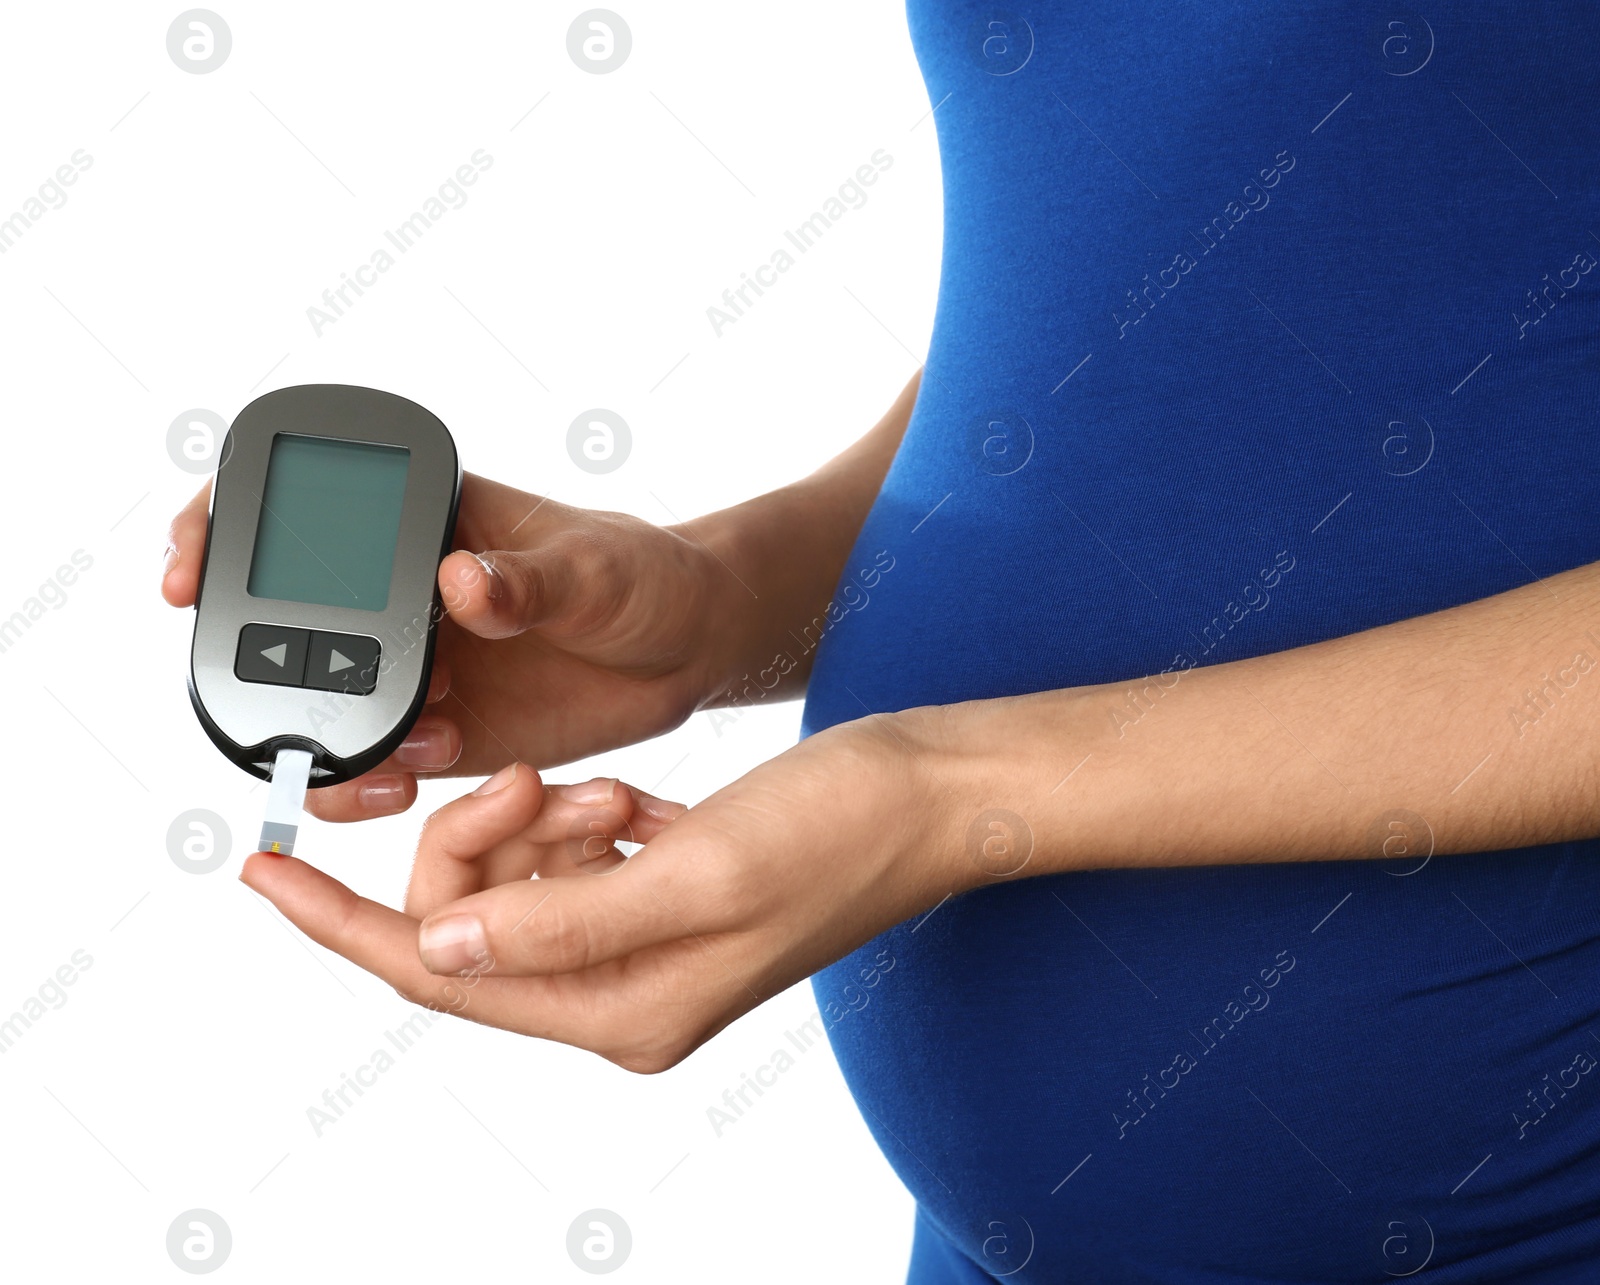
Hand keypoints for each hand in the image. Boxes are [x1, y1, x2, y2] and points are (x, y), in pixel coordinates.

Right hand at [163, 473, 744, 821]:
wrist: (692, 652)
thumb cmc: (646, 578)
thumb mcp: (596, 568)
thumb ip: (531, 579)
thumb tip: (465, 581)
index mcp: (423, 526)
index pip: (297, 510)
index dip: (221, 529)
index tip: (195, 567)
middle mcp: (401, 600)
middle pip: (282, 621)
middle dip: (261, 658)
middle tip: (304, 688)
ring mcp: (417, 671)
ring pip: (318, 706)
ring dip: (329, 733)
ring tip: (418, 737)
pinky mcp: (445, 737)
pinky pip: (376, 766)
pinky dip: (372, 781)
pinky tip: (418, 777)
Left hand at [238, 715, 953, 1070]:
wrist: (929, 792)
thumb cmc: (839, 831)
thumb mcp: (692, 873)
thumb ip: (557, 921)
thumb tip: (437, 945)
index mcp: (625, 1011)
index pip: (441, 978)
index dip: (341, 923)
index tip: (260, 869)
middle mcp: (625, 993)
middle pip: (477, 920)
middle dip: (483, 835)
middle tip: (548, 776)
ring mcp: (645, 946)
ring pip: (520, 882)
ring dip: (545, 819)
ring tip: (621, 791)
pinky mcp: (663, 896)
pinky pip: (573, 857)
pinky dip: (585, 815)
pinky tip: (639, 800)